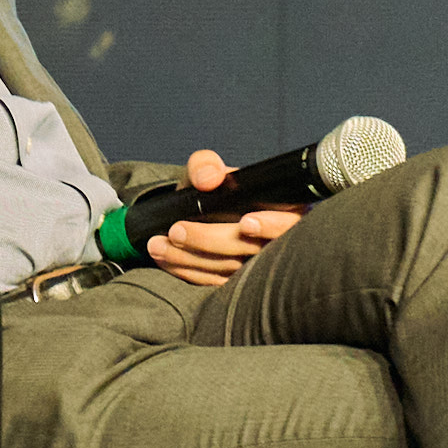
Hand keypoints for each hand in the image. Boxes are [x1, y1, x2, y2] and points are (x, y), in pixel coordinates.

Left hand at [135, 148, 308, 290]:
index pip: (288, 223)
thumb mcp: (208, 170)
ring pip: (229, 269)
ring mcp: (256, 267)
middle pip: (252, 250)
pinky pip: (215, 282)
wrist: (201, 214)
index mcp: (283, 210)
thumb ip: (206, 165)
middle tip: (177, 230)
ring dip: (190, 258)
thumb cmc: (214, 192)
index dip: (271, 225)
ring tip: (159, 244)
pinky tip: (166, 260)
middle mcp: (275, 242)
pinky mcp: (235, 282)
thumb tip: (208, 178)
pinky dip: (187, 271)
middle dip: (211, 240)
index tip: (246, 222)